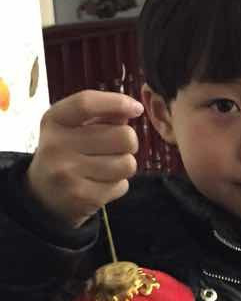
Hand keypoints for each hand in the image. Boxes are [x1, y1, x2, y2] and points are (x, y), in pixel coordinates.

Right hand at [26, 90, 143, 227]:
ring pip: (127, 164)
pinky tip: (99, 184)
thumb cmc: (70, 152)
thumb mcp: (76, 126)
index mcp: (55, 120)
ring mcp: (67, 174)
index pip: (86, 103)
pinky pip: (122, 186)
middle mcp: (56, 146)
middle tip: (116, 148)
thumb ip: (104, 113)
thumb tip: (133, 108)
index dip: (118, 102)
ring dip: (124, 165)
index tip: (137, 108)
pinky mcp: (81, 197)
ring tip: (106, 167)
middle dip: (129, 142)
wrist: (43, 195)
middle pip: (123, 136)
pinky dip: (117, 185)